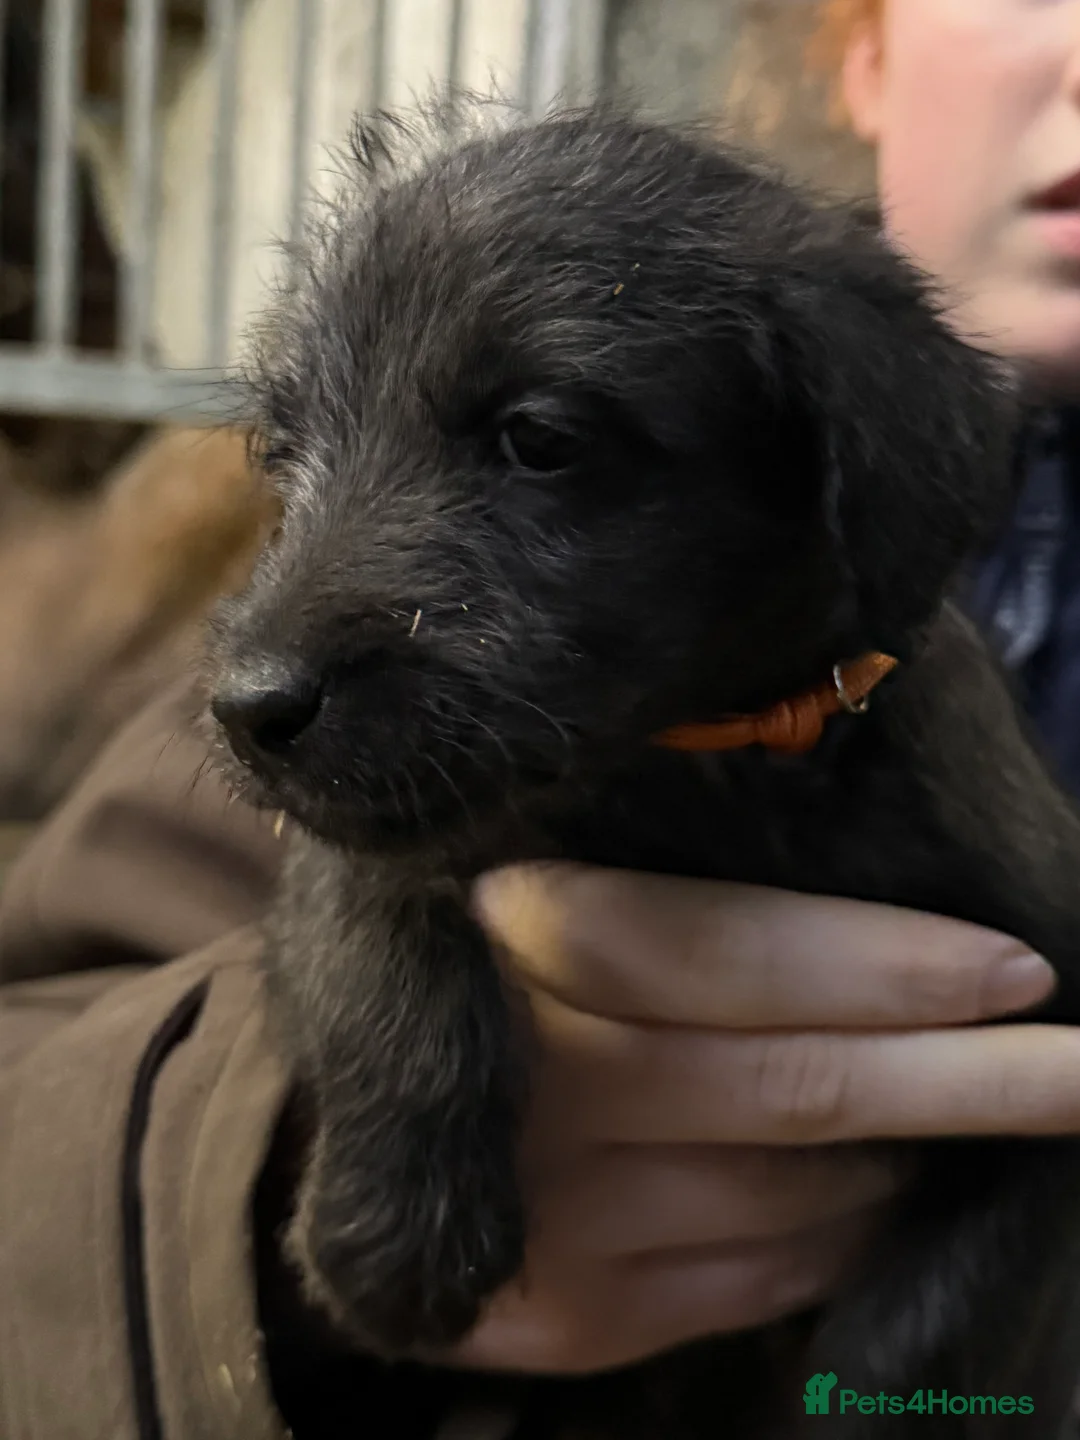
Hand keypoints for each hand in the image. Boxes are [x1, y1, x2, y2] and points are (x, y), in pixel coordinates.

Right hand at [444, 864, 1069, 1375]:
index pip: (729, 953)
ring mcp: (548, 1218)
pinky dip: (844, 1237)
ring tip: (978, 1102)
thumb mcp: (523, 876)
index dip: (883, 965)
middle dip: (970, 1082)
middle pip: (792, 1088)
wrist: (332, 1117)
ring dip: (909, 1154)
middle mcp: (529, 1085)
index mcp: (513, 935)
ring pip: (798, 1193)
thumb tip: (872, 933)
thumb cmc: (459, 964)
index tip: (1019, 967)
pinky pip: (761, 1279)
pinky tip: (882, 1190)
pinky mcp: (565, 1317)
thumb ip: (655, 889)